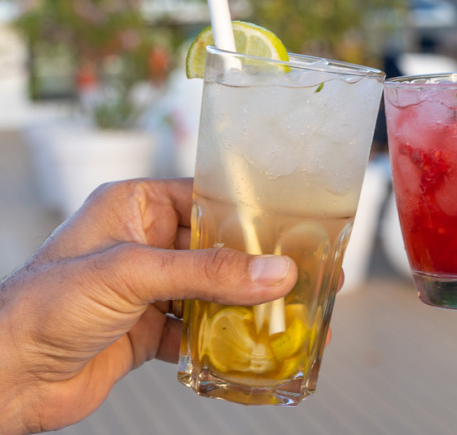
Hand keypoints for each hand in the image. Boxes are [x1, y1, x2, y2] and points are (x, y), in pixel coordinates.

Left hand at [0, 179, 297, 433]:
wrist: (6, 376)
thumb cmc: (44, 304)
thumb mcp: (133, 274)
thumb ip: (208, 273)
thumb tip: (276, 272)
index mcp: (137, 207)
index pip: (208, 200)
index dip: (252, 214)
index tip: (297, 227)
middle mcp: (146, 243)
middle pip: (218, 249)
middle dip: (259, 266)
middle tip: (307, 274)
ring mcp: (149, 288)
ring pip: (213, 291)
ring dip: (246, 305)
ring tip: (292, 313)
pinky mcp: (149, 329)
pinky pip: (198, 329)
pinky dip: (222, 340)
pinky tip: (249, 347)